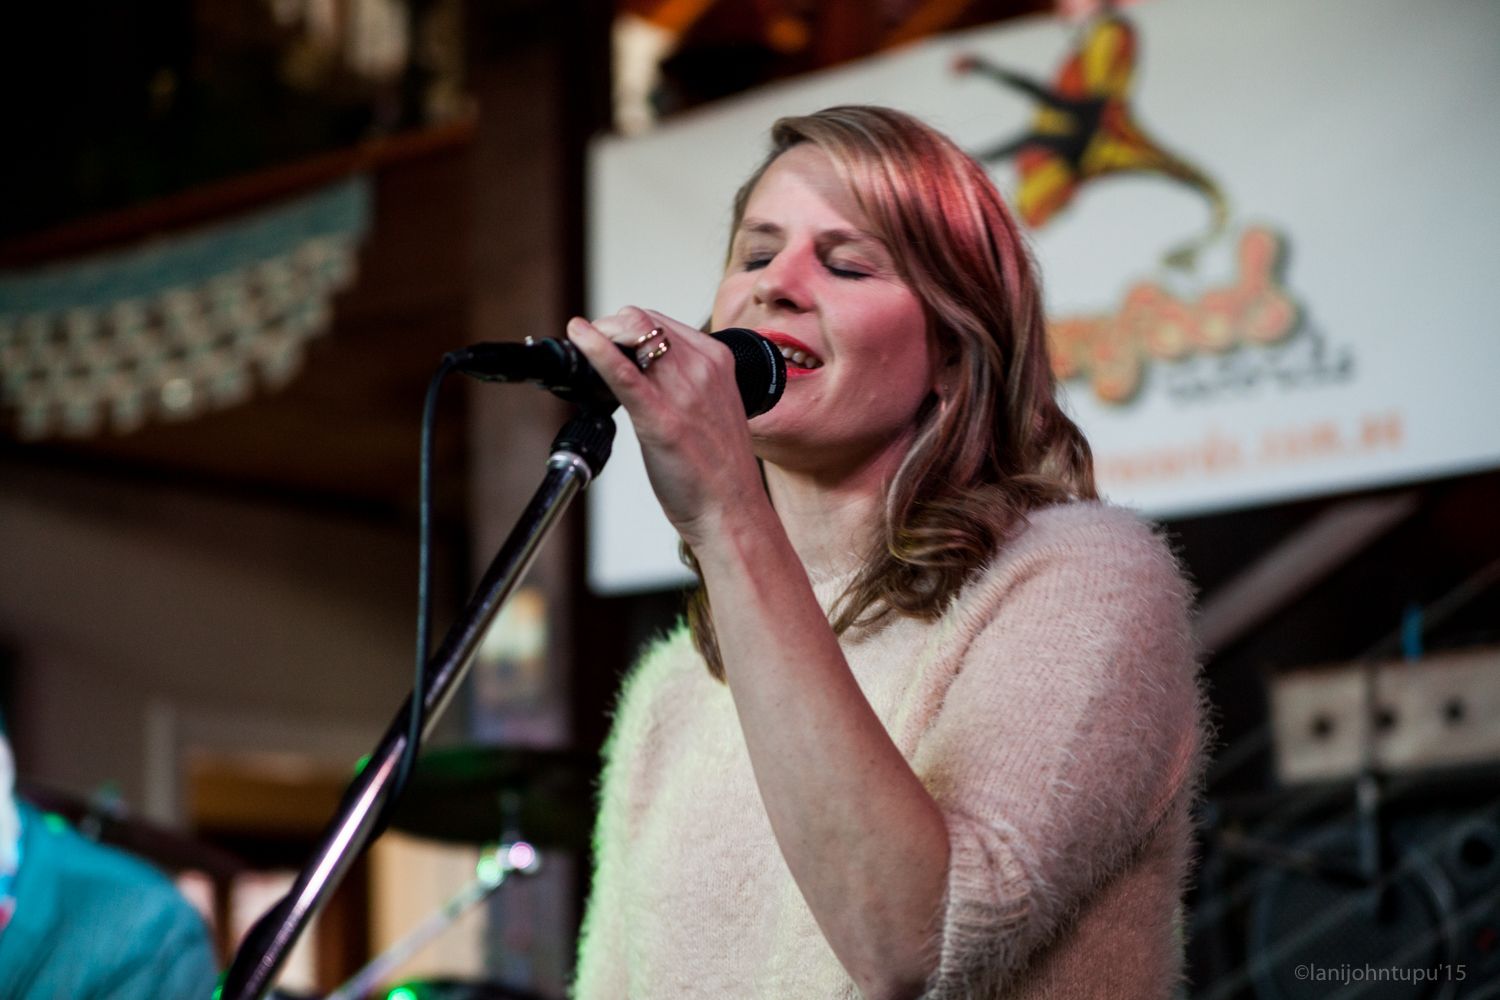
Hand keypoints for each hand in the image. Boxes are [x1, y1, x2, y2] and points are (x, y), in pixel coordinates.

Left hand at [566, 307, 770, 545]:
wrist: (733, 512)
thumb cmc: (719, 469)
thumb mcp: (710, 409)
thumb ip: (686, 383)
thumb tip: (647, 372)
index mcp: (717, 360)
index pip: (660, 321)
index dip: (627, 327)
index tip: (610, 342)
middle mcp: (703, 367)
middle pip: (642, 320)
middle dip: (608, 327)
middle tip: (589, 347)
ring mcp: (683, 390)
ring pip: (631, 332)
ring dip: (599, 336)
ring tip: (583, 353)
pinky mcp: (660, 418)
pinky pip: (623, 372)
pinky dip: (595, 349)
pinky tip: (578, 337)